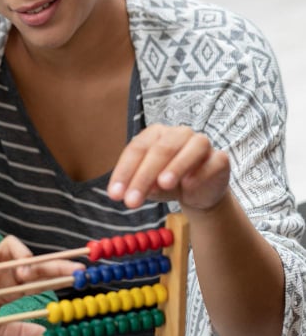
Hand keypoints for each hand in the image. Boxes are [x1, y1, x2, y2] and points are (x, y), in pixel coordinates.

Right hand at [0, 234, 78, 335]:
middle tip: (75, 270)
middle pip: (35, 261)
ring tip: (24, 274)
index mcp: (11, 289)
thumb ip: (17, 331)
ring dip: (22, 255)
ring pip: (11, 243)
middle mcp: (4, 274)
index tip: (83, 275)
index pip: (41, 279)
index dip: (60, 275)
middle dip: (56, 263)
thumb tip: (43, 334)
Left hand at [107, 124, 229, 211]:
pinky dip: (200, 174)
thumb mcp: (148, 186)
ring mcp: (202, 143)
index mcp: (156, 134)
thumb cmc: (167, 183)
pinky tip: (188, 186)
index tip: (115, 196)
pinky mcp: (220, 159)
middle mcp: (179, 133)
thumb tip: (132, 191)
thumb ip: (139, 185)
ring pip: (190, 149)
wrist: (198, 193)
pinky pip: (212, 162)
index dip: (124, 172)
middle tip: (132, 201)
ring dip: (175, 166)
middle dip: (143, 176)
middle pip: (160, 150)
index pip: (137, 149)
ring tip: (162, 185)